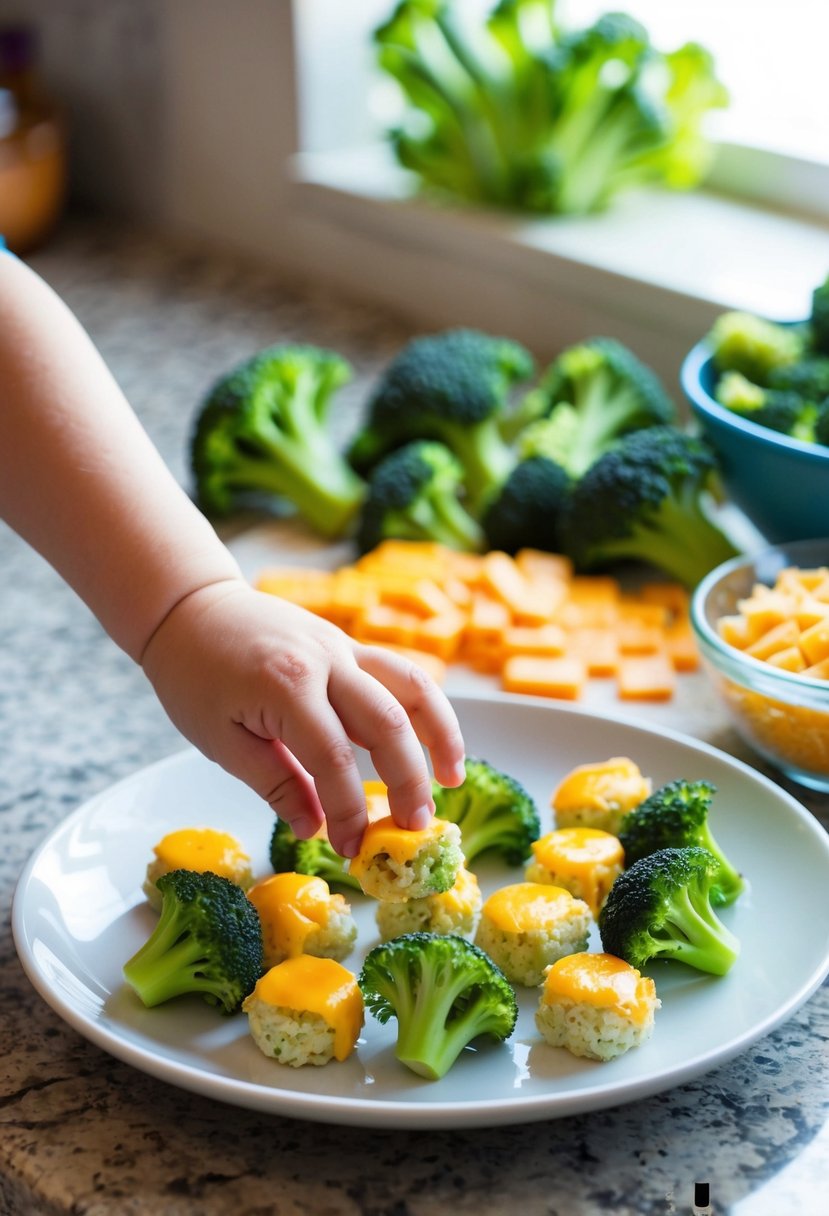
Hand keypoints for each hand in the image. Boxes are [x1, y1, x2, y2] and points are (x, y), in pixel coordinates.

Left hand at [140, 579, 465, 855]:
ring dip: (440, 733)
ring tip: (453, 778)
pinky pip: (400, 673)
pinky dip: (424, 707)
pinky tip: (432, 740)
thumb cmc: (194, 676)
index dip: (347, 811)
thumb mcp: (222, 740)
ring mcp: (343, 646)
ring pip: (412, 686)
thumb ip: (275, 784)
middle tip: (414, 827)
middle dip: (408, 780)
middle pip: (387, 723)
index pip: (333, 759)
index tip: (349, 849)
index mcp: (286, 686)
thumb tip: (315, 829)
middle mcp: (325, 660)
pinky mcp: (349, 644)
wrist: (191, 608)